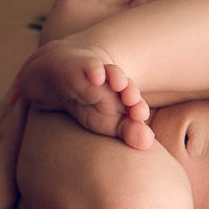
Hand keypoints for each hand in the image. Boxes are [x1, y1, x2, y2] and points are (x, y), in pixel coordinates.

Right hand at [13, 37, 154, 148]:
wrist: (62, 80)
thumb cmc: (89, 106)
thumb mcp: (107, 125)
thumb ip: (128, 134)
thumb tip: (146, 144)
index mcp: (126, 104)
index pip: (138, 110)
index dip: (140, 115)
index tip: (142, 126)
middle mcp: (118, 88)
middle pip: (130, 91)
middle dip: (135, 99)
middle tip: (138, 111)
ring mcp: (103, 75)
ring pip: (115, 74)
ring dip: (120, 79)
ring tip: (120, 85)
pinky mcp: (85, 65)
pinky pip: (92, 66)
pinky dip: (95, 70)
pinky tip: (97, 77)